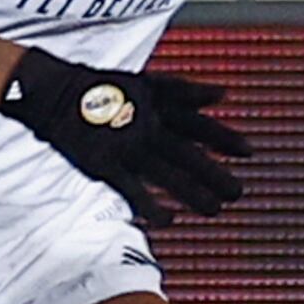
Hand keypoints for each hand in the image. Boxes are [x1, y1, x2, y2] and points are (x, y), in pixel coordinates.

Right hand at [0, 51, 252, 223]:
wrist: (54, 92)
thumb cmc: (102, 88)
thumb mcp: (146, 82)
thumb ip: (184, 90)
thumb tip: (224, 92)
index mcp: (158, 106)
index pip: (198, 123)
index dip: (224, 137)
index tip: (250, 152)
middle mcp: (148, 127)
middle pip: (189, 154)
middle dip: (215, 174)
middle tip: (238, 194)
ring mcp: (127, 147)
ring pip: (167, 175)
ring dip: (192, 193)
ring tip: (215, 211)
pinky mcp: (105, 164)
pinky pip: (132, 190)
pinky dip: (151, 207)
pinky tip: (169, 221)